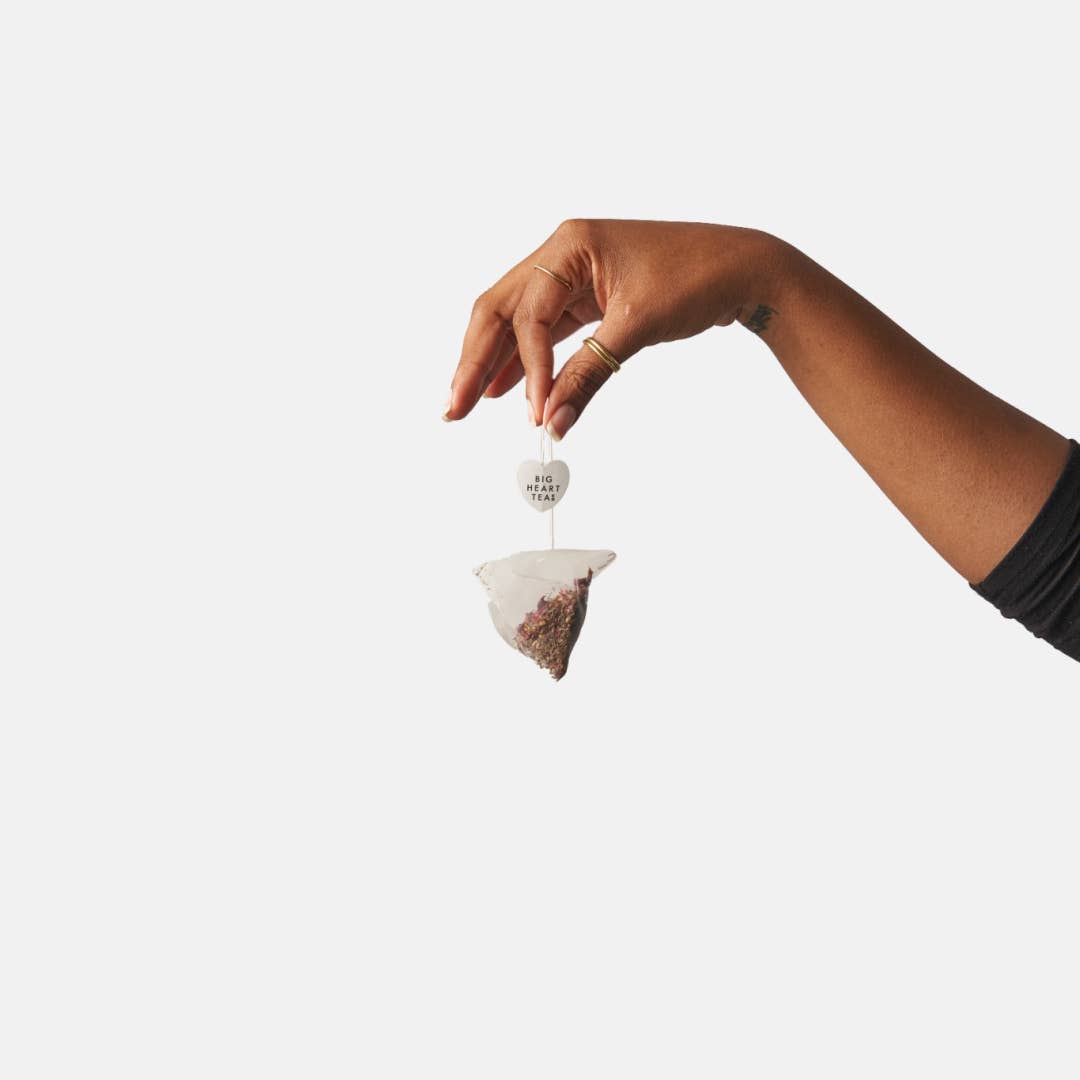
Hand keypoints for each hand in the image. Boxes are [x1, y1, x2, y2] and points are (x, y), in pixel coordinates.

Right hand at [444, 219, 782, 438]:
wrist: (745, 269)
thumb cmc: (698, 278)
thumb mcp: (637, 328)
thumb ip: (589, 376)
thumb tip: (554, 422)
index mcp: (570, 244)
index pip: (529, 312)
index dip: (526, 366)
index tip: (532, 412)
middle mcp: (562, 254)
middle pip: (501, 309)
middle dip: (476, 361)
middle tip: (454, 409)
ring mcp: (572, 274)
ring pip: (517, 321)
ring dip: (494, 362)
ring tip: (468, 404)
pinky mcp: (587, 296)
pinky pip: (544, 330)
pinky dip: (526, 359)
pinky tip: (505, 388)